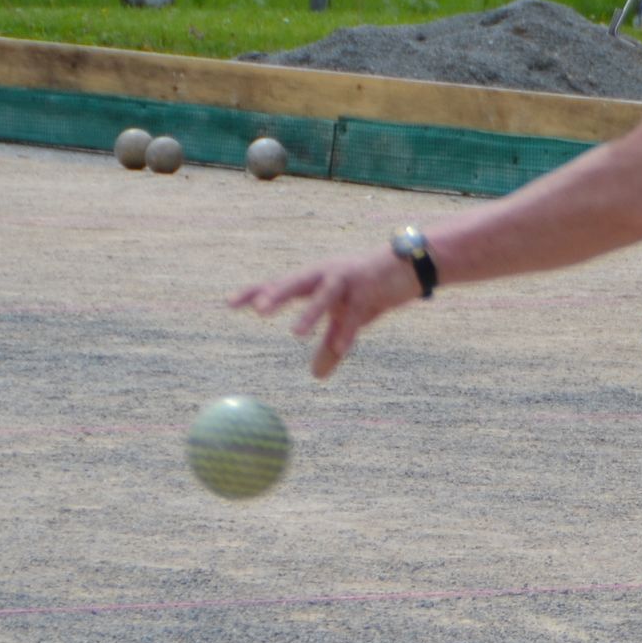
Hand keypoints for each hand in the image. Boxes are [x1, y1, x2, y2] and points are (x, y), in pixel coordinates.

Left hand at [232, 246, 421, 377]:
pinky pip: (357, 312)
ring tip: (296, 333)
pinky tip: (341, 349)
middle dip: (277, 295)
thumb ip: (331, 346)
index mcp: (315, 280)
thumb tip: (316, 377)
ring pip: (326, 294)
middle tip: (258, 311)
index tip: (229, 304)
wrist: (412, 265)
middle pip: (296, 282)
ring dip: (311, 312)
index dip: (254, 292)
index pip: (279, 283)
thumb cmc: (373, 290)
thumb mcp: (350, 320)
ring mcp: (349, 279)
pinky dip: (349, 330)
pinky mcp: (371, 288)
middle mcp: (327, 275)